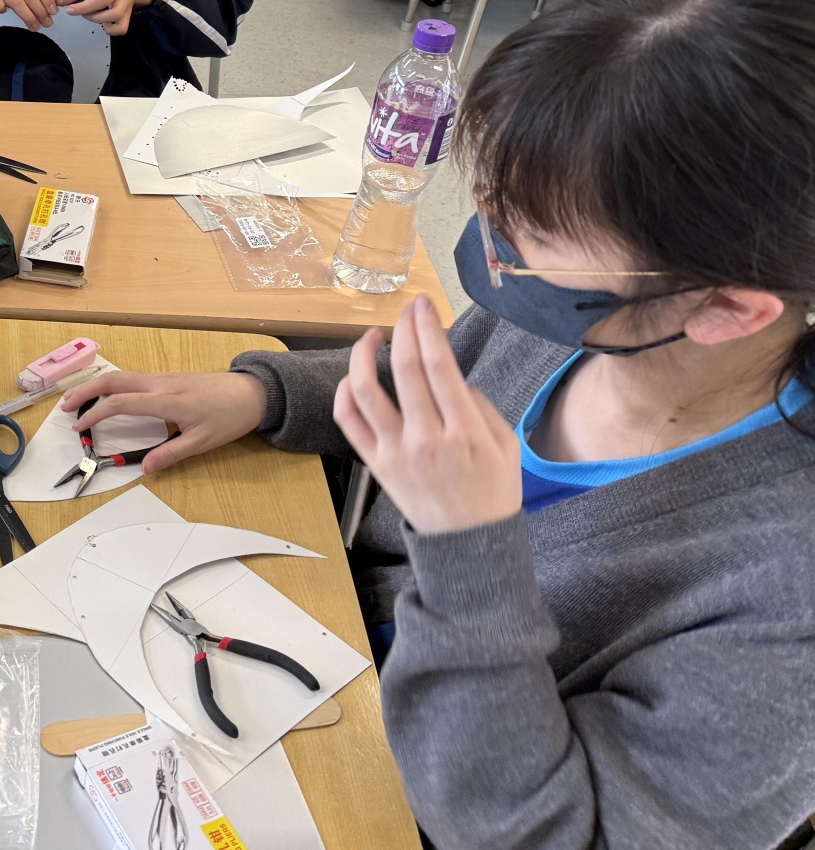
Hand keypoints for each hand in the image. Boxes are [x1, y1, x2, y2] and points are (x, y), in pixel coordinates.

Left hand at [58, 0, 153, 34]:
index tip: (61, 1)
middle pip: (101, 1)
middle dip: (81, 9)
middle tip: (70, 11)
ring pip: (113, 15)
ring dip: (95, 19)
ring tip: (85, 14)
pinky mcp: (129, 12)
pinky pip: (121, 27)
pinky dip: (110, 30)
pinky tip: (101, 23)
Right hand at [61, 369, 267, 473]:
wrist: (251, 392)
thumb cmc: (228, 417)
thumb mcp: (202, 441)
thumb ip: (170, 454)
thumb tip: (144, 469)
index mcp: (165, 400)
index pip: (120, 403)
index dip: (95, 414)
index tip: (78, 426)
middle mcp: (159, 384)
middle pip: (113, 380)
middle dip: (85, 391)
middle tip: (64, 407)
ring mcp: (162, 378)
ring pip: (121, 376)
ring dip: (96, 386)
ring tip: (77, 401)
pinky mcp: (166, 379)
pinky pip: (132, 378)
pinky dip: (111, 385)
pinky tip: (106, 396)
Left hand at [331, 295, 521, 533]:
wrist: (469, 543)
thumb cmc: (493, 490)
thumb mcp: (506, 445)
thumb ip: (480, 405)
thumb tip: (451, 376)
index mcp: (465, 432)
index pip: (440, 366)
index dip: (428, 328)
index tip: (424, 306)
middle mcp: (427, 439)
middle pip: (405, 370)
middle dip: (404, 329)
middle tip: (406, 309)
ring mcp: (396, 452)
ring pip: (365, 391)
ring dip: (362, 355)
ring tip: (371, 336)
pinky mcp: (375, 463)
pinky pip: (349, 421)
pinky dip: (344, 393)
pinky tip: (354, 376)